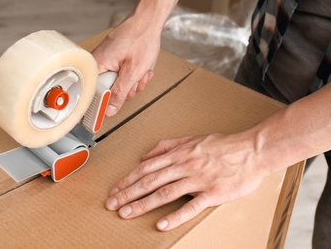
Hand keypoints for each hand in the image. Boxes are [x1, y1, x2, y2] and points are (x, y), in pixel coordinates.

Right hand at [92, 17, 159, 116]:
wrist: (148, 21)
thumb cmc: (140, 39)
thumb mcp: (132, 72)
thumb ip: (120, 93)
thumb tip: (109, 110)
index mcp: (97, 65)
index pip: (94, 93)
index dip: (106, 102)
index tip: (113, 107)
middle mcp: (99, 63)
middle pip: (109, 90)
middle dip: (128, 89)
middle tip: (137, 79)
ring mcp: (107, 61)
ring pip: (119, 84)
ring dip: (134, 82)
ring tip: (142, 71)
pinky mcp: (115, 60)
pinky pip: (123, 76)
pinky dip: (135, 75)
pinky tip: (142, 68)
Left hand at [105, 134, 266, 230]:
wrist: (251, 150)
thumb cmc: (222, 146)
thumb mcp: (191, 139)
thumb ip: (167, 146)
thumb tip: (145, 155)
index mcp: (179, 154)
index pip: (146, 168)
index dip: (128, 179)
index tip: (115, 189)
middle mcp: (184, 165)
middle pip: (150, 181)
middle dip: (128, 193)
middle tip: (112, 204)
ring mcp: (198, 179)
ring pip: (164, 193)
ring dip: (143, 204)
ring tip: (126, 213)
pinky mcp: (212, 193)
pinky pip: (191, 206)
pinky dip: (175, 216)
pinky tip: (161, 224)